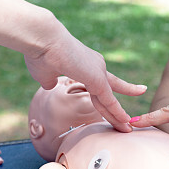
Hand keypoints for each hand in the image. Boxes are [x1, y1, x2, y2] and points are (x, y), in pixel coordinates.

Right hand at [24, 20, 145, 132]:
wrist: (42, 39)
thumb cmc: (40, 54)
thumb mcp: (45, 74)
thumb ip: (50, 81)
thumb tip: (50, 85)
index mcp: (85, 65)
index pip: (100, 84)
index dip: (106, 95)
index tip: (114, 101)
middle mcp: (96, 67)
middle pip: (109, 93)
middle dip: (117, 109)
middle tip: (128, 120)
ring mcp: (98, 72)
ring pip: (109, 100)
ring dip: (118, 116)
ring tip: (127, 129)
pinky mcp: (97, 79)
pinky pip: (109, 101)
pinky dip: (116, 113)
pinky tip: (124, 121)